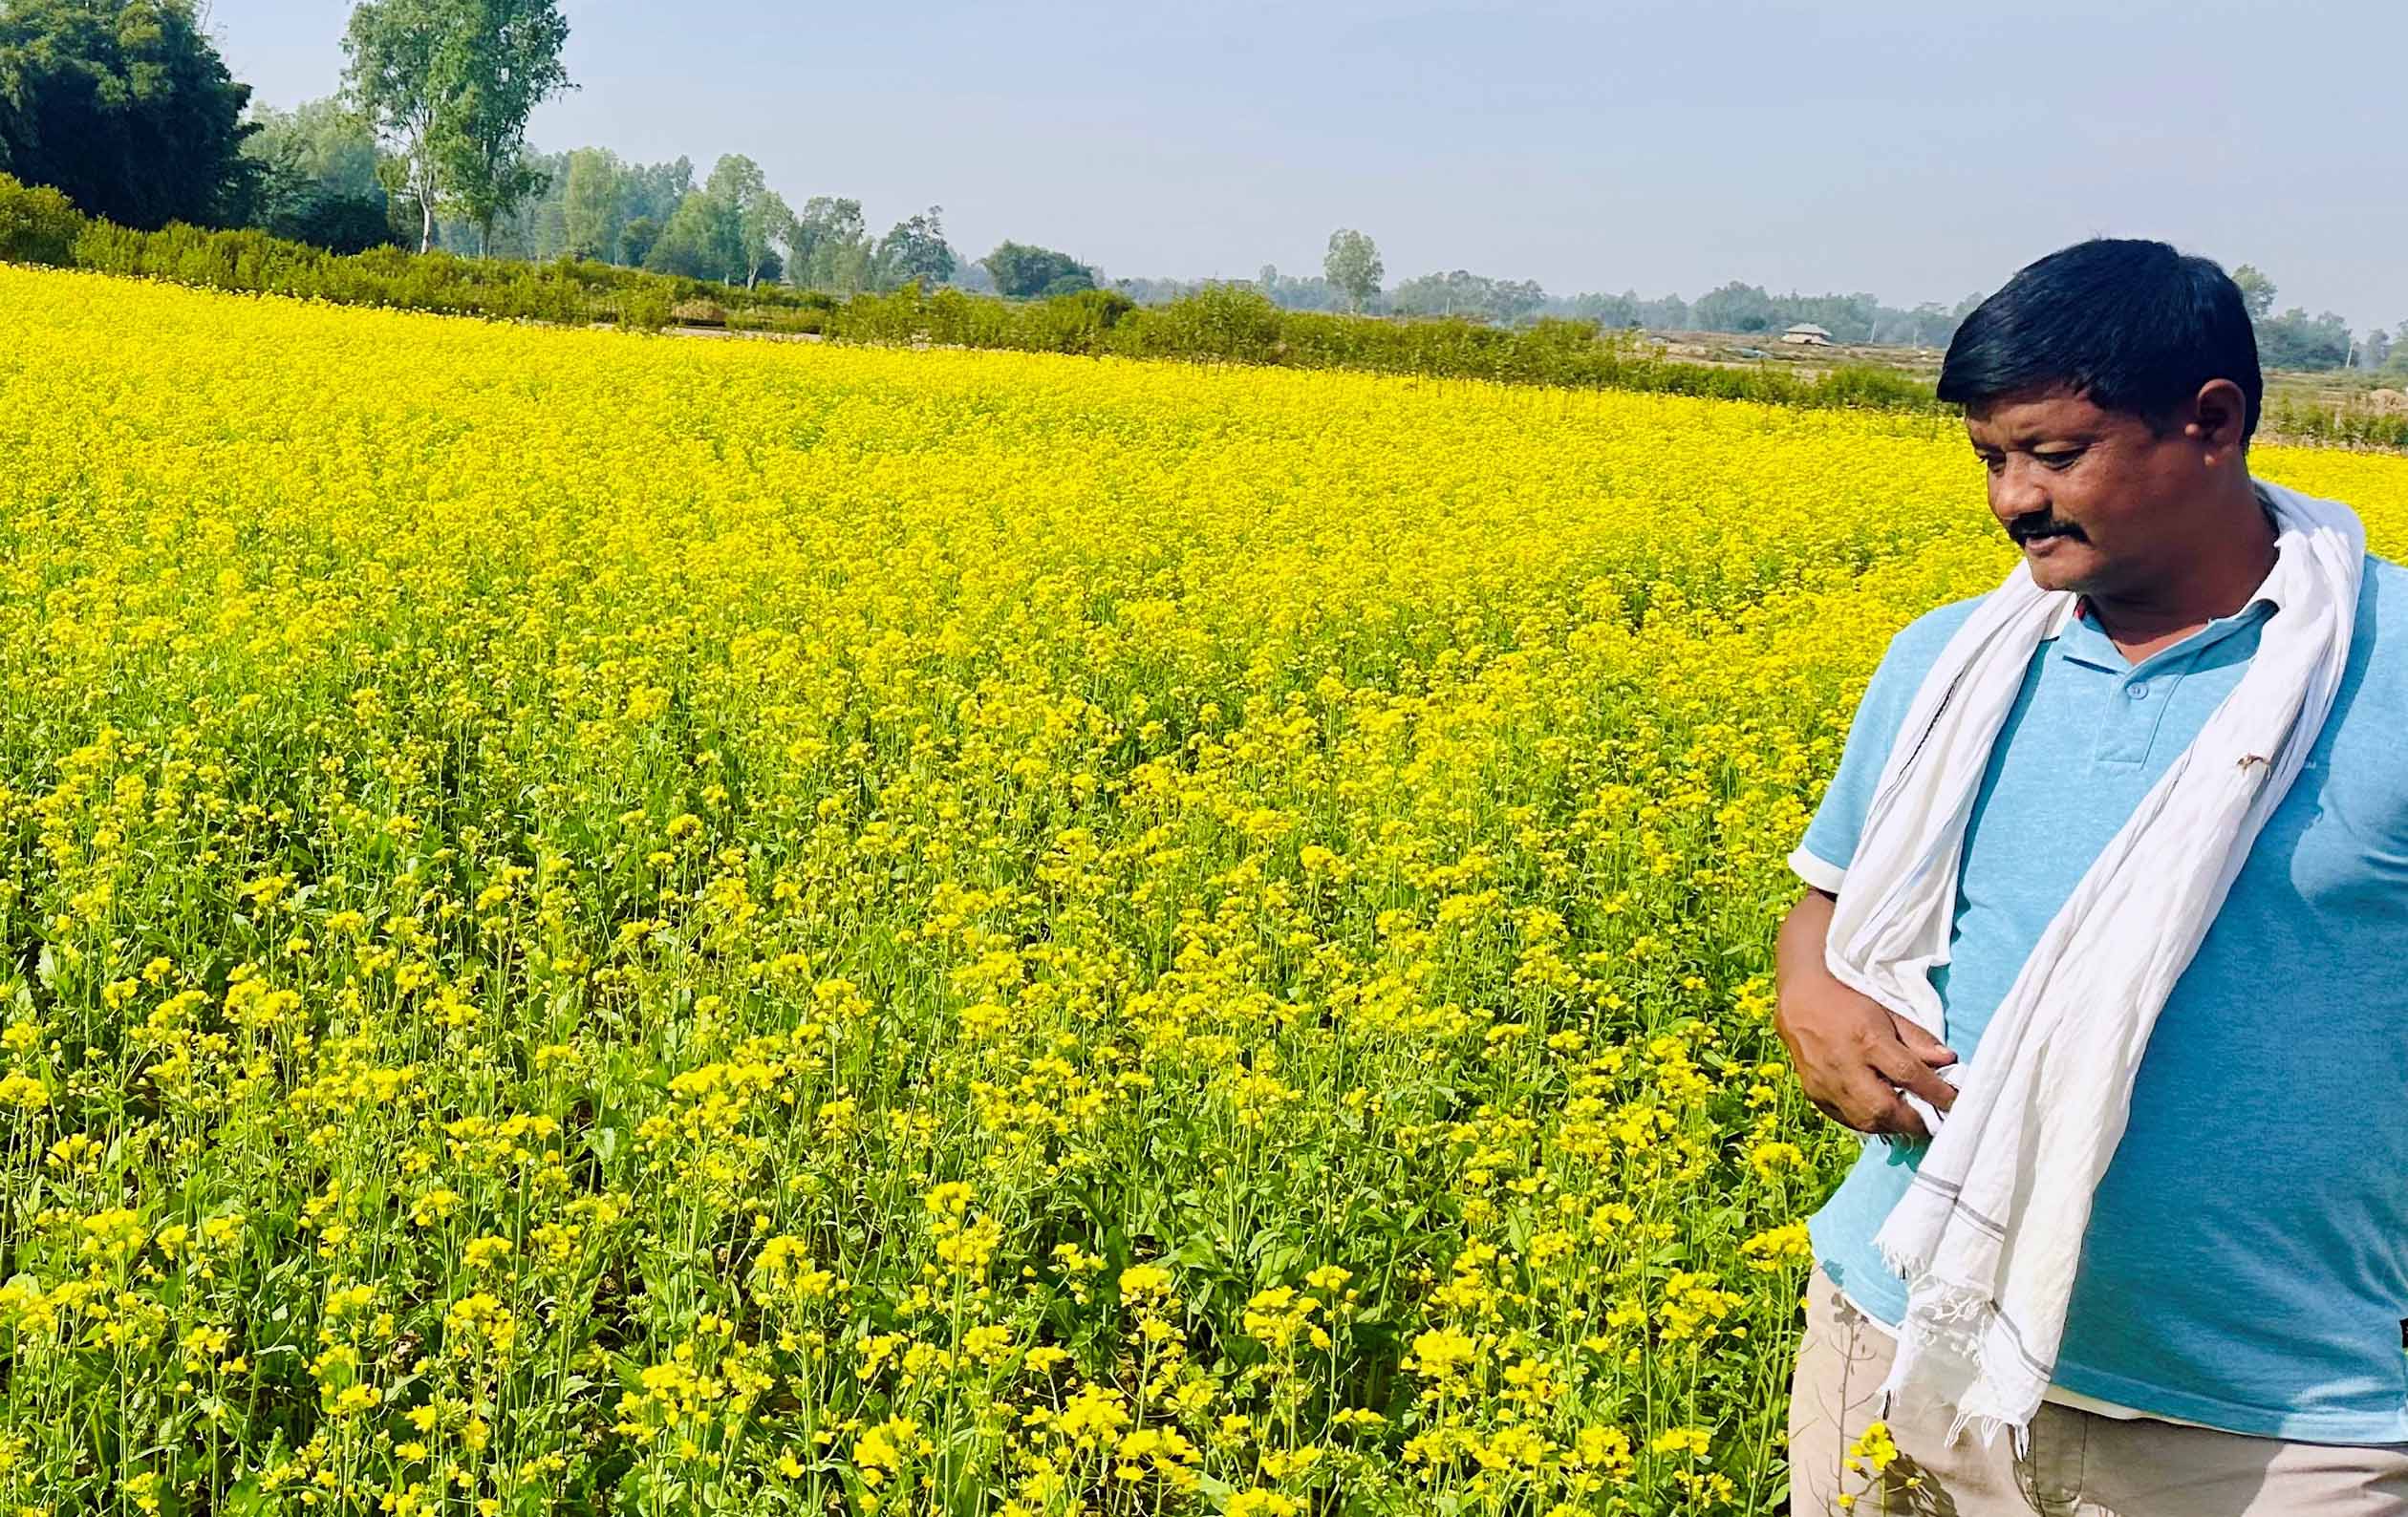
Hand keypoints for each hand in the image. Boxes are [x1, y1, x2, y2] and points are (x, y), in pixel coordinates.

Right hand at [1775, 976, 1957, 1139]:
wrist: (1800, 1004)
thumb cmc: (1850, 1005)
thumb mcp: (1888, 1014)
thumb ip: (1918, 1040)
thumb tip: (1949, 1061)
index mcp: (1867, 1039)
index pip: (1909, 1075)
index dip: (1937, 1093)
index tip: (1955, 1102)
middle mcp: (1844, 1066)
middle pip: (1883, 1109)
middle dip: (1913, 1122)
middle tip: (1932, 1122)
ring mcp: (1826, 1084)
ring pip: (1865, 1122)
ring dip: (1892, 1125)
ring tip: (1907, 1119)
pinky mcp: (1815, 1095)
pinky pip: (1848, 1120)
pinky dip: (1869, 1122)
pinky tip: (1880, 1114)